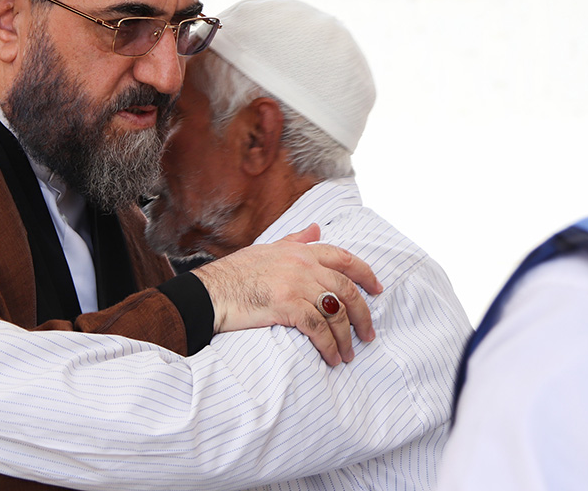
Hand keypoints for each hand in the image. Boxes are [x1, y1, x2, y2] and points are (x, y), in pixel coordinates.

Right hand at [192, 224, 381, 365]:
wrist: (209, 292)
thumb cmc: (234, 273)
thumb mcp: (266, 249)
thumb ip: (295, 240)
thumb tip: (315, 229)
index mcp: (300, 250)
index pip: (344, 258)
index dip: (366, 274)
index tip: (378, 290)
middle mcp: (302, 264)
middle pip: (347, 290)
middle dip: (363, 315)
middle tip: (368, 335)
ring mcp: (296, 284)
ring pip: (336, 312)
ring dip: (346, 337)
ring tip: (348, 355)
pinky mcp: (287, 305)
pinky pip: (319, 329)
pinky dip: (329, 346)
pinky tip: (332, 358)